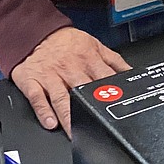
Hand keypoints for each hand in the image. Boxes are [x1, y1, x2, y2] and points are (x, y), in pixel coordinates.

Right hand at [10, 27, 130, 137]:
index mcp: (87, 60)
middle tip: (98, 128)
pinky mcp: (32, 81)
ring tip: (75, 132)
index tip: (119, 108)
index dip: (113, 94)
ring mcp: (50, 76)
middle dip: (91, 109)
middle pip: (82, 92)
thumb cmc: (67, 41)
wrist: (37, 31)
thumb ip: (114, 61)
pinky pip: (37, 97)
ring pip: (61, 98)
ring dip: (68, 116)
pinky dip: (43, 111)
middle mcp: (70, 68)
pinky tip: (50, 122)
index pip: (104, 79)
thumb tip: (132, 74)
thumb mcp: (95, 44)